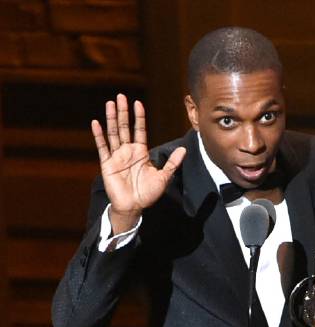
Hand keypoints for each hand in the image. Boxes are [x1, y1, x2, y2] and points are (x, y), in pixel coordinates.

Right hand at [91, 94, 185, 233]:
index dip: (139, 117)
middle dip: (123, 112)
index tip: (138, 103)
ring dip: (112, 118)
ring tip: (110, 103)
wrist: (134, 207)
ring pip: (113, 133)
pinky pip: (102, 147)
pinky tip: (96, 123)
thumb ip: (172, 163)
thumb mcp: (163, 177)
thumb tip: (184, 149)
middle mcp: (128, 151)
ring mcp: (116, 156)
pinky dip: (99, 135)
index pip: (139, 130)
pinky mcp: (107, 164)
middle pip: (125, 127)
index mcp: (141, 153)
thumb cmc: (148, 193)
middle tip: (121, 96)